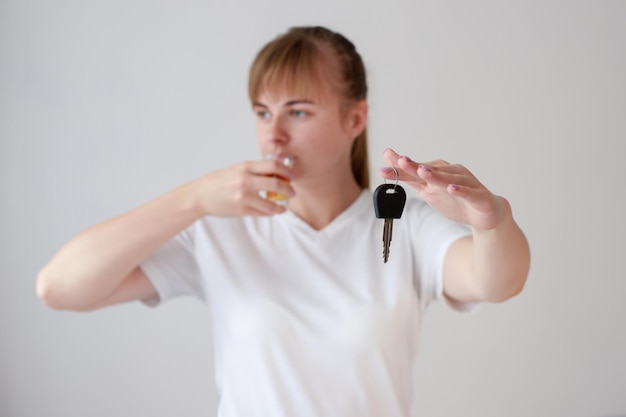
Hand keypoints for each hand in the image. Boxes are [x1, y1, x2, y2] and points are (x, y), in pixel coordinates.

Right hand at [193, 158, 295, 216]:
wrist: (201, 195)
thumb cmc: (220, 181)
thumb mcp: (237, 169)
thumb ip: (255, 170)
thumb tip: (278, 173)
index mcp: (245, 167)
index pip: (273, 166)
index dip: (286, 171)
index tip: (290, 176)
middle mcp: (245, 181)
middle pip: (276, 184)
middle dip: (288, 189)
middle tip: (292, 192)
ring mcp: (244, 197)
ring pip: (271, 204)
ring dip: (281, 206)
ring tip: (283, 206)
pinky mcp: (242, 210)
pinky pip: (262, 213)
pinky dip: (271, 212)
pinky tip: (273, 211)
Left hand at [381, 148, 504, 229]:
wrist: (484, 215)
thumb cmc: (455, 200)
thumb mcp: (428, 191)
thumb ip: (410, 178)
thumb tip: (388, 166)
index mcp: (439, 172)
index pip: (417, 167)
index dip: (401, 164)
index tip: (386, 156)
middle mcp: (452, 173)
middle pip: (432, 169)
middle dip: (416, 165)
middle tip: (401, 161)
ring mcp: (467, 183)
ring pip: (450, 178)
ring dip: (436, 175)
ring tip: (422, 172)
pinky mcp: (479, 196)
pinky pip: (469, 192)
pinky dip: (460, 190)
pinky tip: (452, 188)